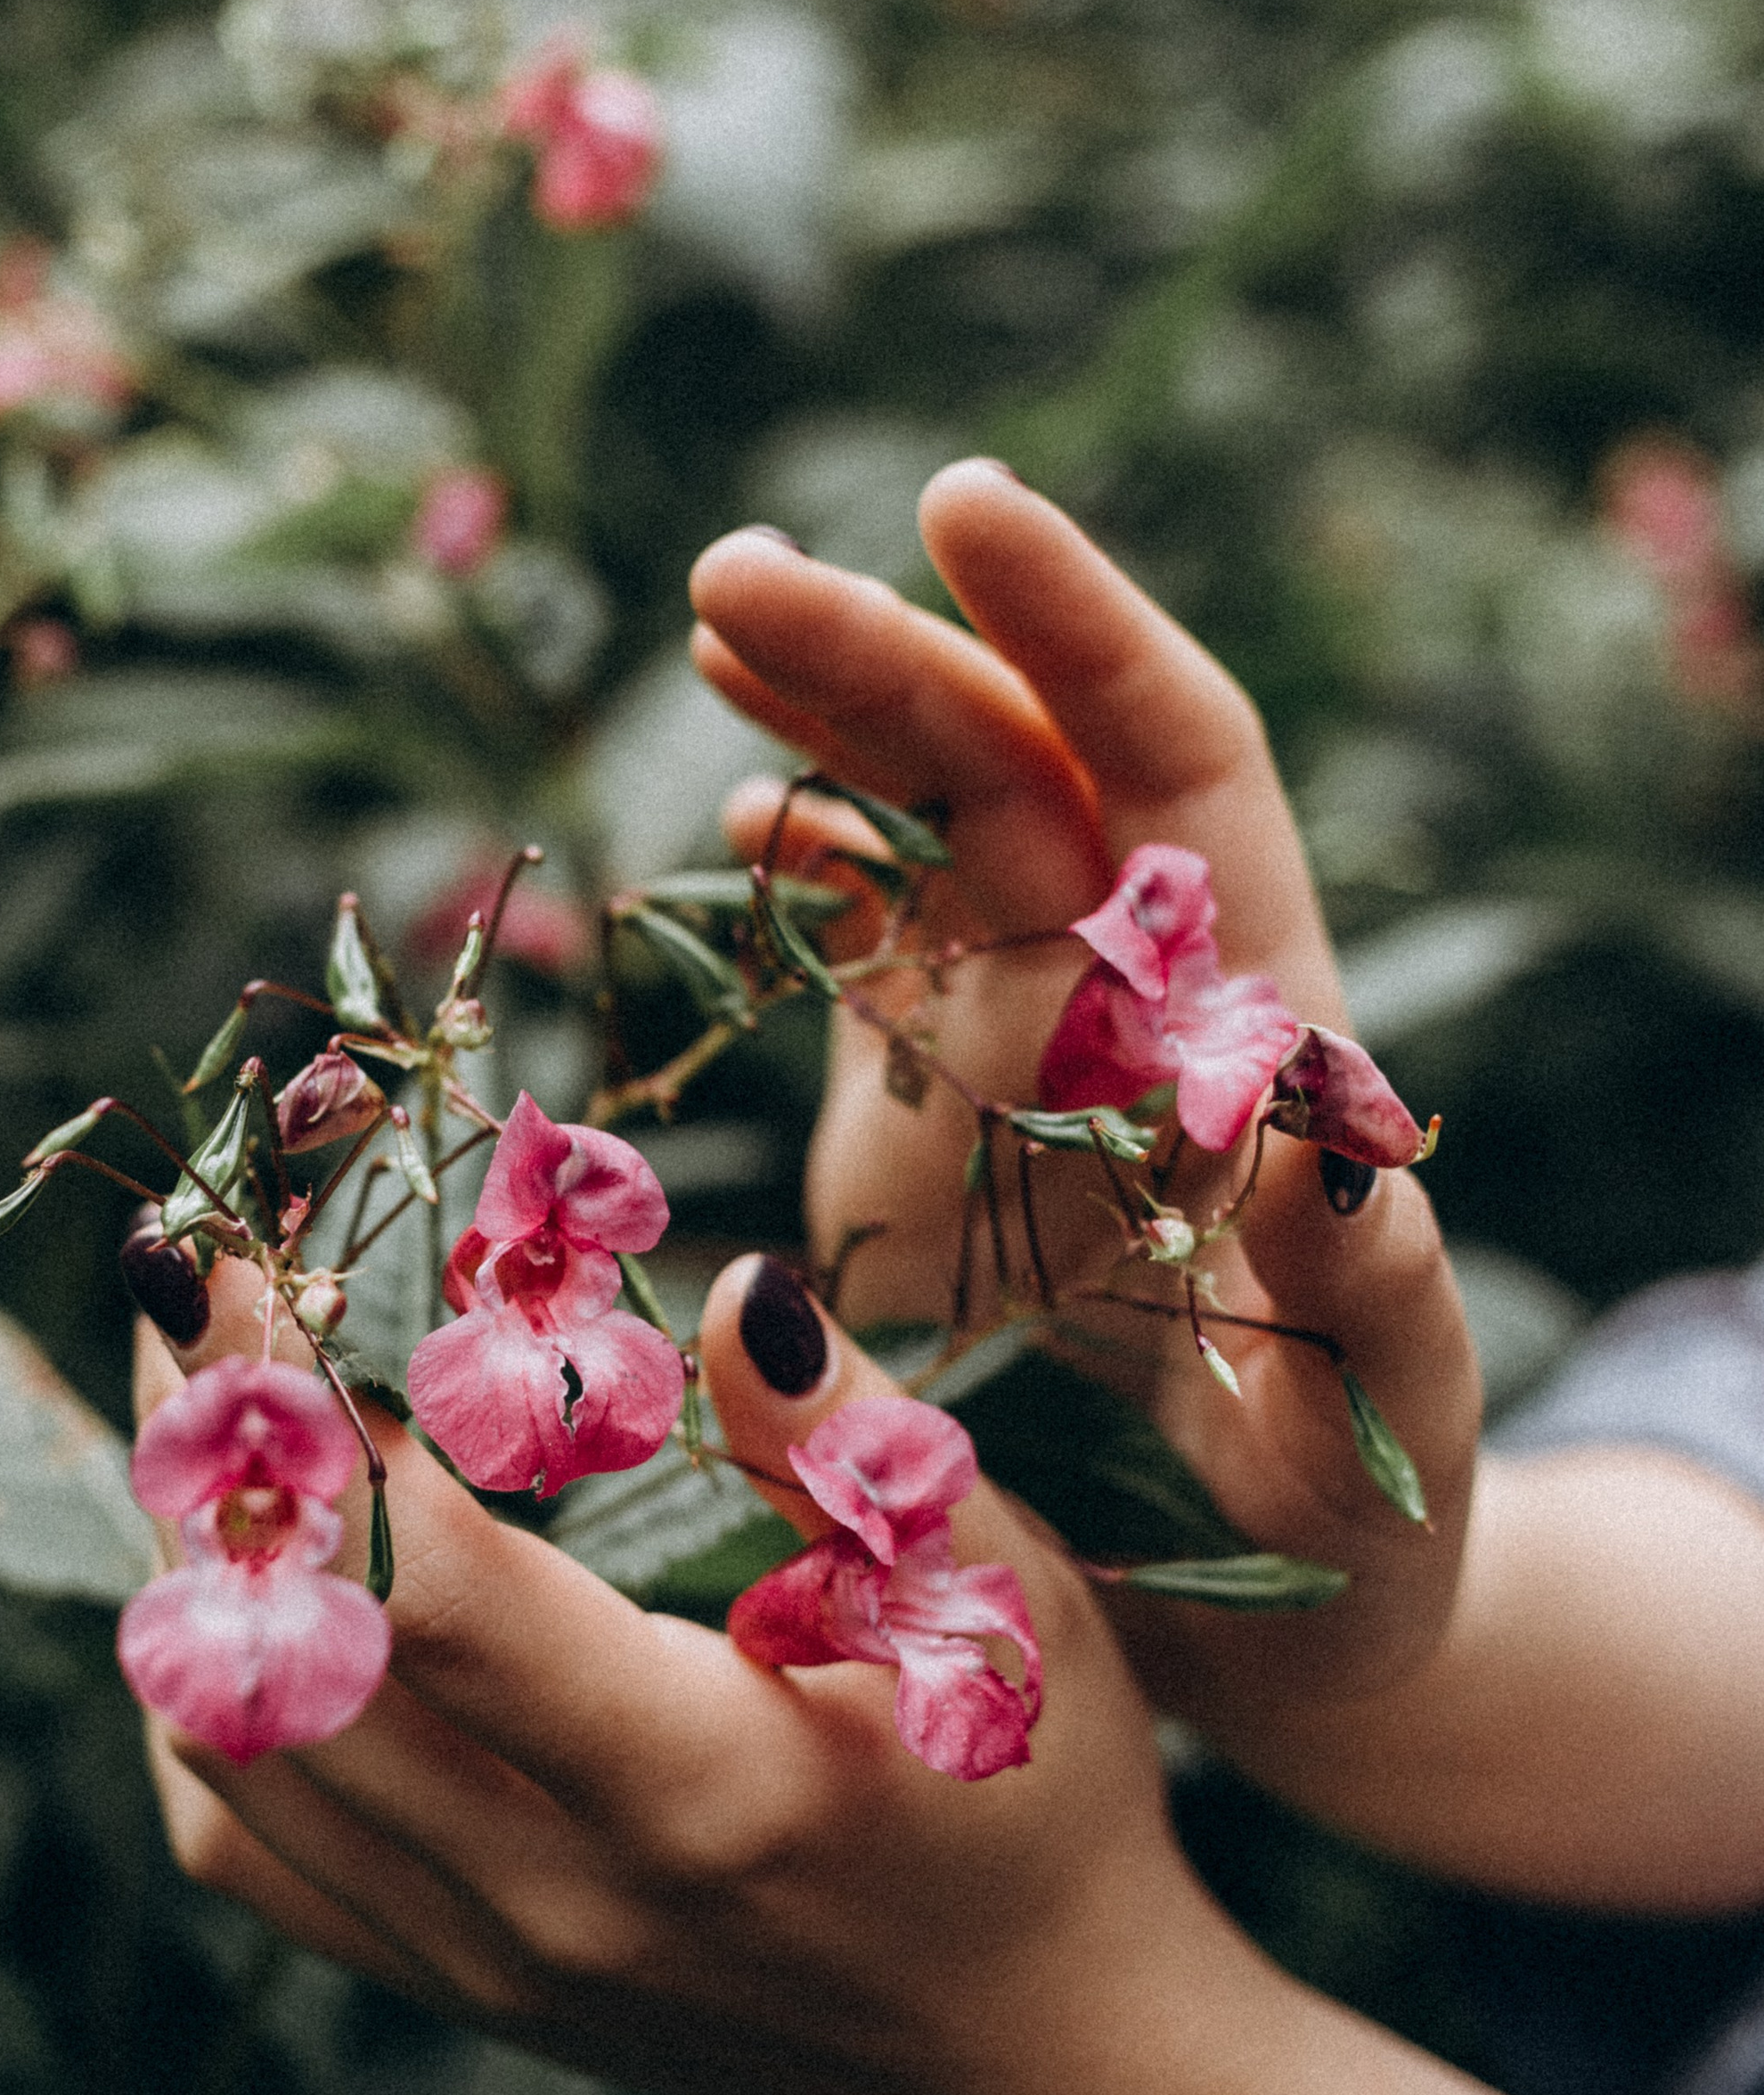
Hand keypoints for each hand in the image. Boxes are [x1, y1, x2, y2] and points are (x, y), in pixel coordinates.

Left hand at [137, 1252, 1231, 2094]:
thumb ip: (850, 1440)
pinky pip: (253, 1841)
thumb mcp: (996, 1596)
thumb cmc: (1036, 1801)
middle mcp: (553, 1899)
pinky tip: (245, 1574)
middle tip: (188, 1279)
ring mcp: (484, 1963)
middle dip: (209, 1447)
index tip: (223, 1251)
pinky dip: (211, 1693)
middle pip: (274, 1659)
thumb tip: (729, 1282)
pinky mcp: (454, 1989)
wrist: (1034, 2075)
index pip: (420, 1586)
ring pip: (229, 1753)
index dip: (299, 1412)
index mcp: (695, 1787)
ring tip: (210, 1401)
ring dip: (187, 1562)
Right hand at [688, 463, 1481, 1745]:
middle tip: (730, 574)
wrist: (1262, 1591)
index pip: (1174, 760)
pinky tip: (736, 824)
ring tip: (716, 621)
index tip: (959, 502)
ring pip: (926, 814)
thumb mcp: (1377, 1429)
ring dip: (828, 712)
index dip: (1075, 624)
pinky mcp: (931, 1100)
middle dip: (885, 649)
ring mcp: (1023, 1032)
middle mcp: (1132, 989)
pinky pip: (865, 939)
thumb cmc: (1359, 1518)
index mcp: (1252, 1023)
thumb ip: (1366, 1295)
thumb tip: (1326, 1133)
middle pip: (1014, 757)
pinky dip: (802, 867)